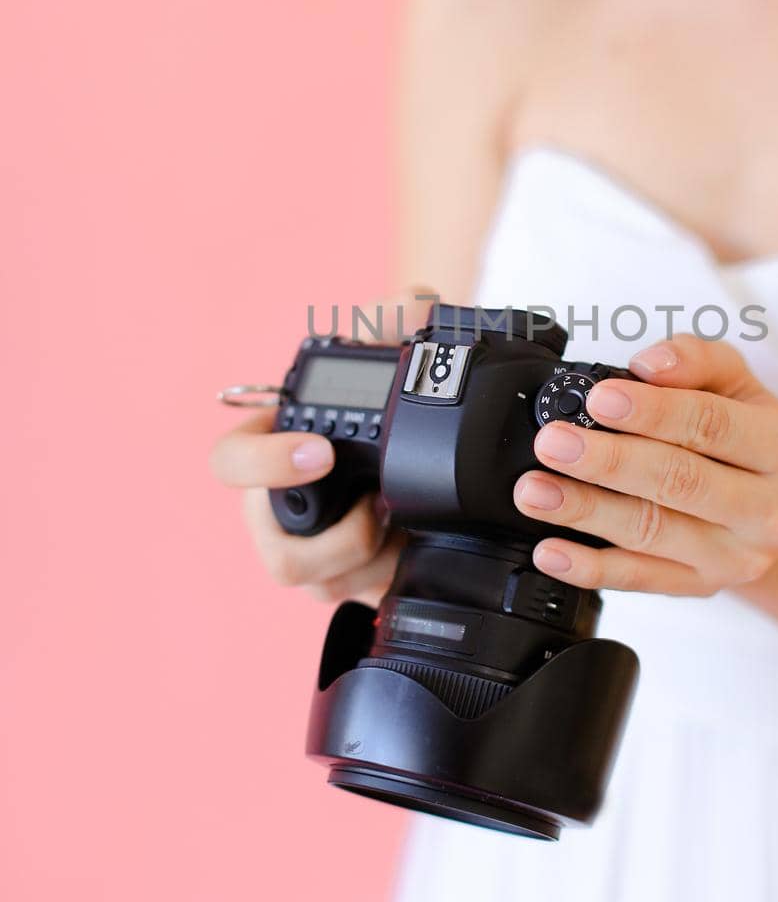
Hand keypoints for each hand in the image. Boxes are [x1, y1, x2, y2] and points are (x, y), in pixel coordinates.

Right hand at [208, 284, 433, 605]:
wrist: (423, 455)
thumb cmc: (380, 406)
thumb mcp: (389, 357)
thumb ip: (398, 321)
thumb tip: (414, 303)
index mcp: (272, 449)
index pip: (229, 463)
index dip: (264, 464)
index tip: (320, 452)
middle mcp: (280, 510)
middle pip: (278, 553)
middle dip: (337, 540)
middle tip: (382, 509)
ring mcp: (313, 557)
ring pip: (323, 586)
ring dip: (373, 558)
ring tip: (407, 523)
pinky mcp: (349, 585)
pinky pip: (362, 598)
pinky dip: (395, 574)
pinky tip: (419, 545)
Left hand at [512, 333, 777, 594]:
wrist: (773, 507)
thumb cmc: (747, 436)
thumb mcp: (737, 384)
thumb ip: (696, 361)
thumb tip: (649, 366)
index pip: (714, 425)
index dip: (653, 412)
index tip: (600, 399)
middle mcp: (773, 510)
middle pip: (680, 482)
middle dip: (609, 461)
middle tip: (554, 443)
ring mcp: (738, 558)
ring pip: (652, 532)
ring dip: (586, 511)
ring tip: (535, 490)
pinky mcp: (703, 587)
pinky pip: (640, 580)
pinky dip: (591, 567)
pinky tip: (552, 550)